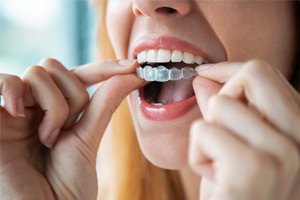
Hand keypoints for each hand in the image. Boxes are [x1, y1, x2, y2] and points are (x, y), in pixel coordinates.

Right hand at [0, 58, 143, 198]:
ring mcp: (14, 110)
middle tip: (66, 132)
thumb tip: (132, 75)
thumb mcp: (88, 139)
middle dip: (72, 96)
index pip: (78, 76)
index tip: (134, 67)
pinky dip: (16, 92)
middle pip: (55, 67)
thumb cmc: (66, 186)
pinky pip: (5, 81)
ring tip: (47, 139)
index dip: (103, 68)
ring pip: (38, 73)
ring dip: (53, 107)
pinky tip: (19, 115)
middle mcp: (35, 107)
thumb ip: (104, 104)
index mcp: (57, 111)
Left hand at [190, 60, 299, 199]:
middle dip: (223, 95)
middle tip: (218, 128)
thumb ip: (226, 111)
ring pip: (220, 105)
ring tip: (220, 166)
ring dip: (207, 136)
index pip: (266, 75)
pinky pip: (204, 131)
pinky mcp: (253, 168)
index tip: (206, 72)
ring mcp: (284, 154)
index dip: (230, 70)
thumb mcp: (233, 147)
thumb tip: (204, 77)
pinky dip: (197, 154)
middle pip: (254, 74)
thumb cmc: (235, 193)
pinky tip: (216, 179)